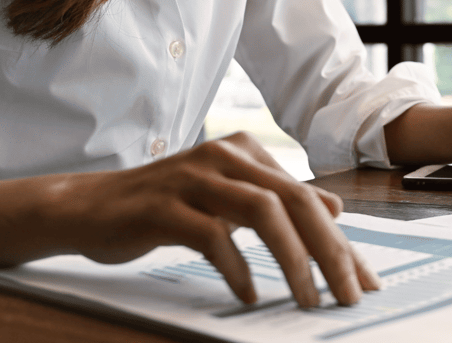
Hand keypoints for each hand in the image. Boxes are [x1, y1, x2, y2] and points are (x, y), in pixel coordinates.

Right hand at [42, 132, 379, 306]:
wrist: (87, 206)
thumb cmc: (165, 206)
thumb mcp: (228, 198)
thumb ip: (277, 199)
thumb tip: (333, 207)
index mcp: (245, 152)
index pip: (307, 198)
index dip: (341, 243)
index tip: (364, 281)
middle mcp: (224, 155)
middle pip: (294, 201)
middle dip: (330, 252)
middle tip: (347, 296)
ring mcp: (192, 177)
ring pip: (262, 211)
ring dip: (292, 260)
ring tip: (306, 298)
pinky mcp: (162, 205)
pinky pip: (211, 235)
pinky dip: (236, 268)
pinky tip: (247, 294)